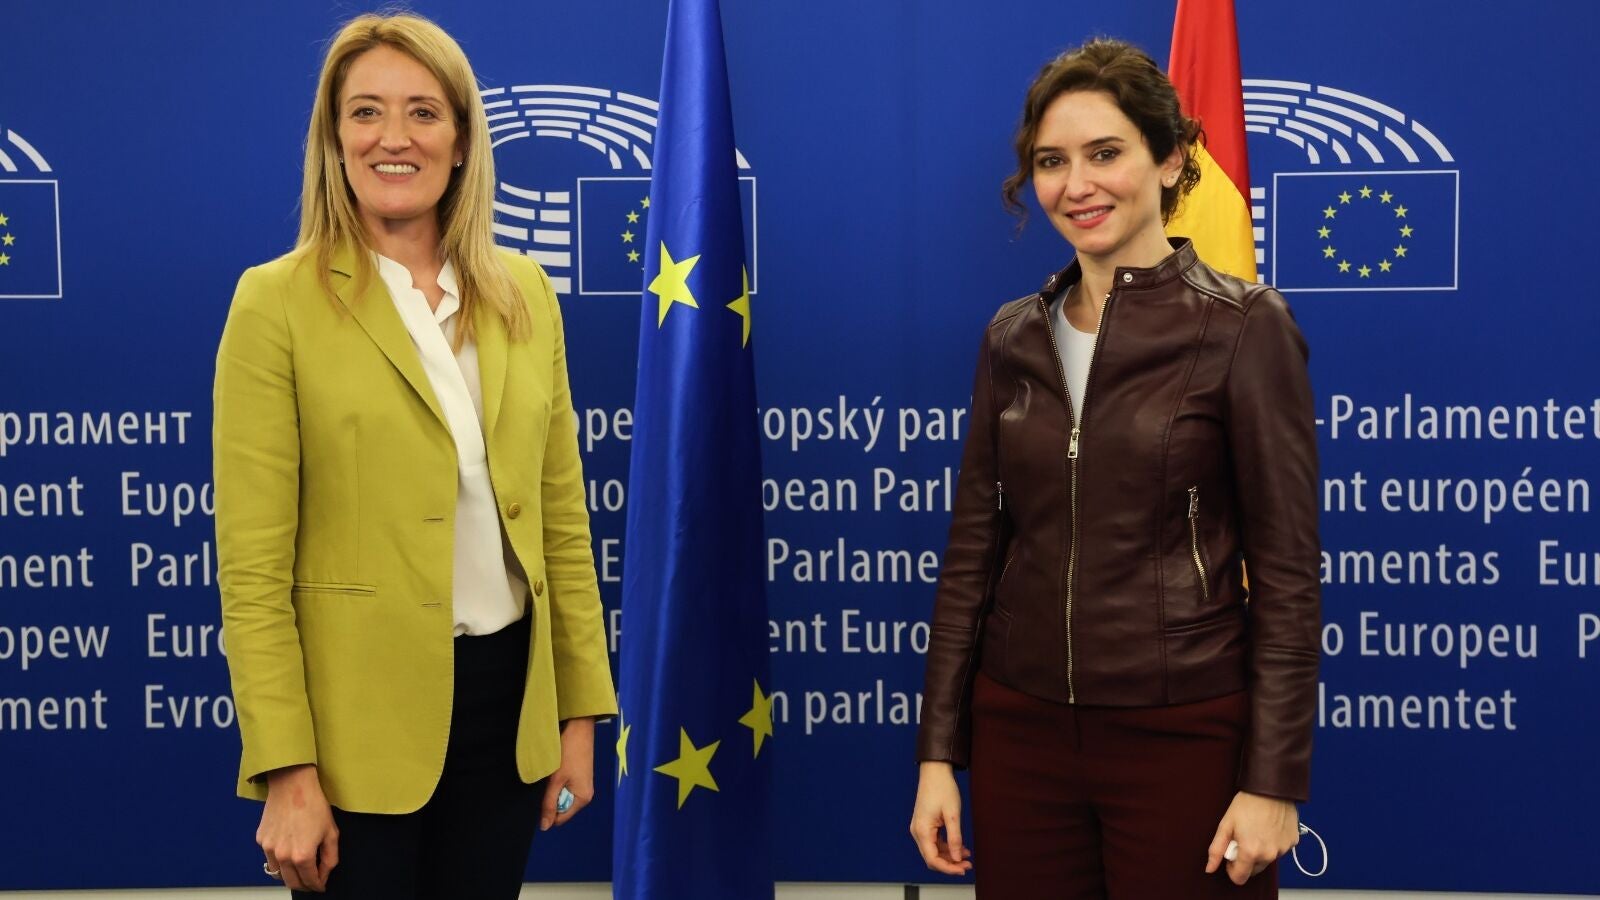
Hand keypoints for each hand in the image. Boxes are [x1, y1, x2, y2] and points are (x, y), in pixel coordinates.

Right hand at [259, 764, 338, 891]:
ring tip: (299, 869)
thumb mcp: (331, 832)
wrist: (292, 784)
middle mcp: (283, 856)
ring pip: (278, 873)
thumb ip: (330, 858)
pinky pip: (269, 857)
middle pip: (292, 883)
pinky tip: (288, 849)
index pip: (310, 881)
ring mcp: (269, 848)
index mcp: (302, 855)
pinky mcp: (261, 839)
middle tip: (311, 883)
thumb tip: (325, 873)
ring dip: (289, 874)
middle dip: (304, 886)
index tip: (321, 885)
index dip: (318, 885)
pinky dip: (279, 859)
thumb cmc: (313, 804)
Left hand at [541, 717, 596, 829]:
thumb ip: (549, 803)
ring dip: (554, 789)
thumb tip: (544, 827)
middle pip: (561, 807)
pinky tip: (557, 770)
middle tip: (548, 782)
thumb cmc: (568, 754)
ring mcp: (583, 785)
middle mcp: (585, 795)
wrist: (580, 728)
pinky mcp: (580, 776)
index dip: (548, 811)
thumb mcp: (556, 780)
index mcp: (582, 799)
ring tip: (553, 775)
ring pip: (562, 796)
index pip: (560, 818)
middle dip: (551, 798)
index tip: (542, 795)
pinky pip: (566, 787)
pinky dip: (558, 781)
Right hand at [909, 761, 972, 875]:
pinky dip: (946, 847)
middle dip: (950, 864)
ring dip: (949, 856)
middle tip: (967, 865)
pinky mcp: (924, 824)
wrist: (935, 771)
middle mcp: (917, 831)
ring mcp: (919, 828)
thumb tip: (957, 858)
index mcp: (922, 830)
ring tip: (967, 856)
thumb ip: (955, 838)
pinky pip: (934, 842)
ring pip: (933, 851)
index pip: (932, 859)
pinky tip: (960, 847)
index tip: (963, 869)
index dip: (948, 868)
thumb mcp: (953, 815)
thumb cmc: (942, 788)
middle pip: (932, 858)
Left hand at [1206, 791, 1297, 884]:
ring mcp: (1282, 849)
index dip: (1232, 869)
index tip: (1231, 855)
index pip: (1240, 877)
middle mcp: (1268, 855)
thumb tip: (1209, 868)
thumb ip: (1216, 849)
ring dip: (1260, 851)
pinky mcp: (1292, 842)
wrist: (1271, 788)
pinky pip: (1279, 849)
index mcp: (1250, 852)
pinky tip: (1269, 827)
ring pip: (1267, 860)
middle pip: (1254, 870)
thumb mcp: (1226, 824)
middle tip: (1243, 838)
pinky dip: (1273, 843)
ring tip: (1256, 830)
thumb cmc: (1246, 804)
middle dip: (1246, 859)